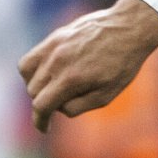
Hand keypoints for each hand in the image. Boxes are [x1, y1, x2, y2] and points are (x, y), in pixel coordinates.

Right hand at [18, 0, 157, 131]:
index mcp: (71, 79)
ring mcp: (53, 47)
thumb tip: (58, 108)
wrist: (130, 28)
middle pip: (34, 91)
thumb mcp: (107, 94)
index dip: (40, 121)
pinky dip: (32, 70)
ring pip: (27, 74)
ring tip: (53, 88)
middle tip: (63, 103)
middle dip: (44, 103)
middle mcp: (57, 62)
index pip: (42, 105)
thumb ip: (78, 106)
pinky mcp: (54, 37)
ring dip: (36, 86)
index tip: (45, 128)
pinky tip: (48, 73)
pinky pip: (31, 57)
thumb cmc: (123, 64)